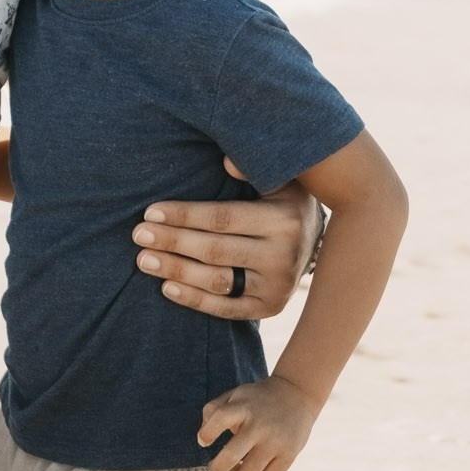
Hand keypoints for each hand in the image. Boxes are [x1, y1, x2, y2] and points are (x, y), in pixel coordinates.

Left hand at [133, 159, 315, 317]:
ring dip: (176, 271)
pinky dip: (194, 300)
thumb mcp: (280, 177)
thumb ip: (251, 167)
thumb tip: (226, 161)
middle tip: (138, 235)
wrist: (332, 243)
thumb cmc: (287, 200)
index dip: (184, 215)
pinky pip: (226, 309)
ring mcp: (277, 286)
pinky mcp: (271, 308)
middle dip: (172, 242)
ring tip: (144, 260)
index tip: (150, 212)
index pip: (222, 218)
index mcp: (282, 220)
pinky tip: (166, 288)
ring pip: (217, 282)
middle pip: (215, 251)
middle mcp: (283, 256)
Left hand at [197, 375, 318, 470]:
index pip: (219, 419)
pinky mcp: (289, 455)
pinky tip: (253, 470)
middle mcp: (259, 425)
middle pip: (231, 457)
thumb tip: (202, 440)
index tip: (204, 441)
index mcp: (243, 407)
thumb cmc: (256, 400)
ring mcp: (275, 442)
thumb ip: (212, 411)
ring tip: (235, 469)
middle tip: (215, 467)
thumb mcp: (233, 396)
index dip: (207, 434)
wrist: (296, 394)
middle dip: (216, 468)